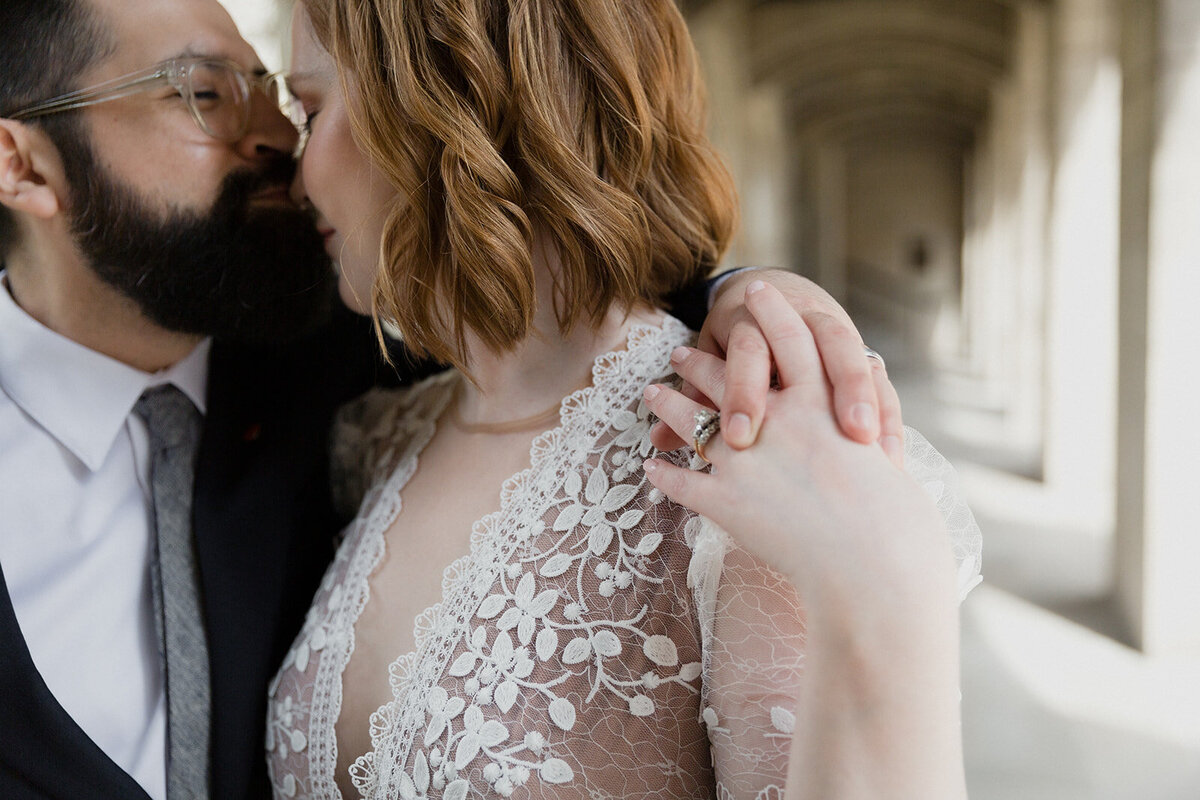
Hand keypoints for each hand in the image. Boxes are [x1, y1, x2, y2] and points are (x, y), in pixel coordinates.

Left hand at [643, 280, 945, 590]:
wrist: (878, 571)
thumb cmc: (900, 522)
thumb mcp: (889, 455)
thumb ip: (874, 417)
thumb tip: (877, 376)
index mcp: (824, 404)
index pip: (792, 340)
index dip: (772, 312)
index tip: (754, 289)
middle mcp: (781, 421)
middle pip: (731, 374)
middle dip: (701, 360)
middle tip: (678, 351)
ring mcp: (748, 460)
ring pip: (695, 419)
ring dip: (670, 405)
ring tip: (652, 395)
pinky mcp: (728, 502)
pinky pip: (685, 481)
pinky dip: (666, 473)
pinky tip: (652, 467)